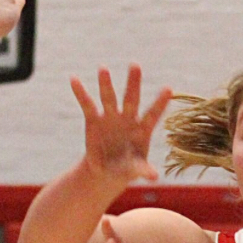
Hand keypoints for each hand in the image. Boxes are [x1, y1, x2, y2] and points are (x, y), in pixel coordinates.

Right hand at [72, 65, 171, 183]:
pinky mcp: (94, 119)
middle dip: (133, 84)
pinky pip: (87, 104)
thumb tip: (154, 177)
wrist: (106, 171)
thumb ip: (143, 170)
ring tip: (103, 69)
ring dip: (106, 84)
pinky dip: (80, 93)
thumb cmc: (126, 169)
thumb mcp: (134, 170)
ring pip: (109, 98)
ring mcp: (111, 117)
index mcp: (143, 130)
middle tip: (135, 65)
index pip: (153, 114)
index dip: (160, 103)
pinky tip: (73, 79)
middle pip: (131, 99)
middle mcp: (128, 118)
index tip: (169, 89)